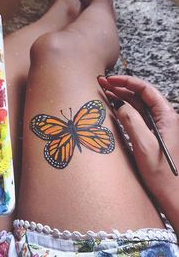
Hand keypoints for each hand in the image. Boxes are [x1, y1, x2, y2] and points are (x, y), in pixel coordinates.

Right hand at [98, 75, 178, 232]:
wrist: (171, 193)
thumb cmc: (162, 174)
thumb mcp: (145, 146)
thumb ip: (132, 122)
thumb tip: (121, 106)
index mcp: (166, 116)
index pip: (146, 90)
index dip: (128, 82)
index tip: (111, 80)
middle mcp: (163, 118)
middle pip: (141, 96)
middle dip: (121, 87)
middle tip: (102, 83)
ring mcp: (156, 126)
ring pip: (137, 105)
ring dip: (121, 97)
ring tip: (104, 91)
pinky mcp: (150, 133)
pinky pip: (136, 116)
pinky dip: (123, 109)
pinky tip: (113, 106)